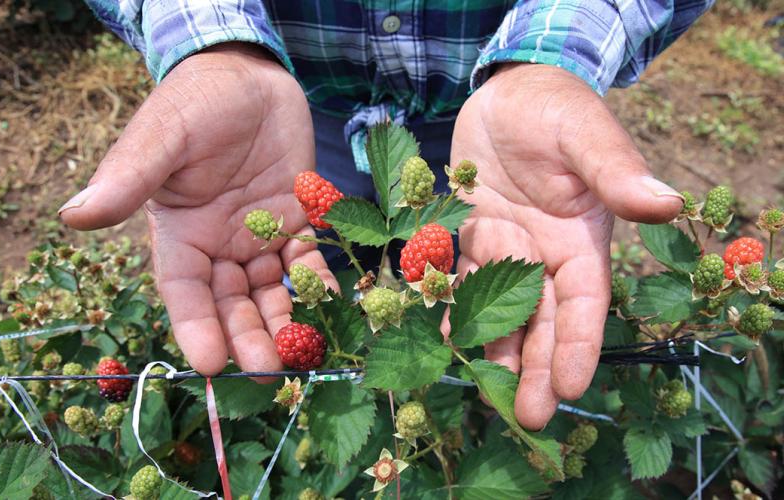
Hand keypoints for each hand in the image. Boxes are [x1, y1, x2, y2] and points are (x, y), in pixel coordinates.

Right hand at [60, 43, 336, 375]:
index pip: (185, 292)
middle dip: (248, 336)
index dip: (195, 327)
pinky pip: (308, 260)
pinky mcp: (296, 222)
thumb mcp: (161, 138)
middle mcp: (219, 245)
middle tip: (269, 370)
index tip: (209, 363)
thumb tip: (74, 215)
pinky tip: (332, 306)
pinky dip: (318, 284)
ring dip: (286, 322)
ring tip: (302, 354)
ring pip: (271, 291)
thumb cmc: (195, 104)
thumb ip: (129, 178)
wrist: (248, 79)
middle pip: (232, 303)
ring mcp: (260, 237)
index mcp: (180, 235)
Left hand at [451, 64, 682, 429]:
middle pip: (541, 321)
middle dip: (535, 366)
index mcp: (581, 241)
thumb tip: (664, 203)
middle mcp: (545, 255)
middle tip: (528, 416)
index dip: (577, 344)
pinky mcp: (469, 237)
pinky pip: (459, 279)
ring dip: (492, 349)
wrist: (508, 95)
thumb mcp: (587, 135)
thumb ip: (615, 171)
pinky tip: (441, 336)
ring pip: (499, 309)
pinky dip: (449, 307)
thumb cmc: (556, 110)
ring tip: (482, 389)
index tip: (570, 386)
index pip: (584, 304)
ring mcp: (506, 250)